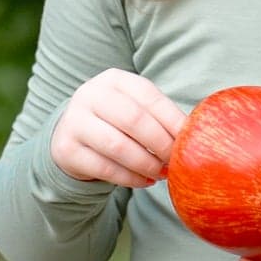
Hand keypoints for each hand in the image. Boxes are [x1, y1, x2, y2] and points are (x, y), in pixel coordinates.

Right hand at [49, 70, 183, 188]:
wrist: (70, 135)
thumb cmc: (115, 122)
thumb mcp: (134, 108)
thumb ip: (159, 117)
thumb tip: (194, 136)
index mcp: (114, 79)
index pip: (149, 97)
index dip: (173, 120)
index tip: (190, 140)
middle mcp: (91, 94)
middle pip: (134, 120)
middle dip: (160, 144)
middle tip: (175, 160)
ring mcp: (75, 121)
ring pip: (118, 146)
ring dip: (146, 163)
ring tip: (162, 172)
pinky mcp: (66, 149)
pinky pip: (105, 168)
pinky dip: (130, 178)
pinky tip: (145, 181)